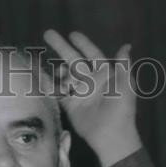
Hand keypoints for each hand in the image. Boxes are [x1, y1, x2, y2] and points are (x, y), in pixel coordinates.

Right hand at [43, 29, 142, 166]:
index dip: (83, 44)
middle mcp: (91, 82)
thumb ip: (123, 65)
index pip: (92, 55)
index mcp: (105, 75)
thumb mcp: (125, 84)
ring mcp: (79, 93)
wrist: (111, 133)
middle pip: (74, 60)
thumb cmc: (121, 108)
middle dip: (61, 47)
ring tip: (51, 65)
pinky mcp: (70, 105)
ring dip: (57, 68)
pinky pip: (57, 92)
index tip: (72, 34)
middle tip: (48, 33)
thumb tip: (126, 46)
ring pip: (64, 75)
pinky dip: (49, 84)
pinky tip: (39, 76)